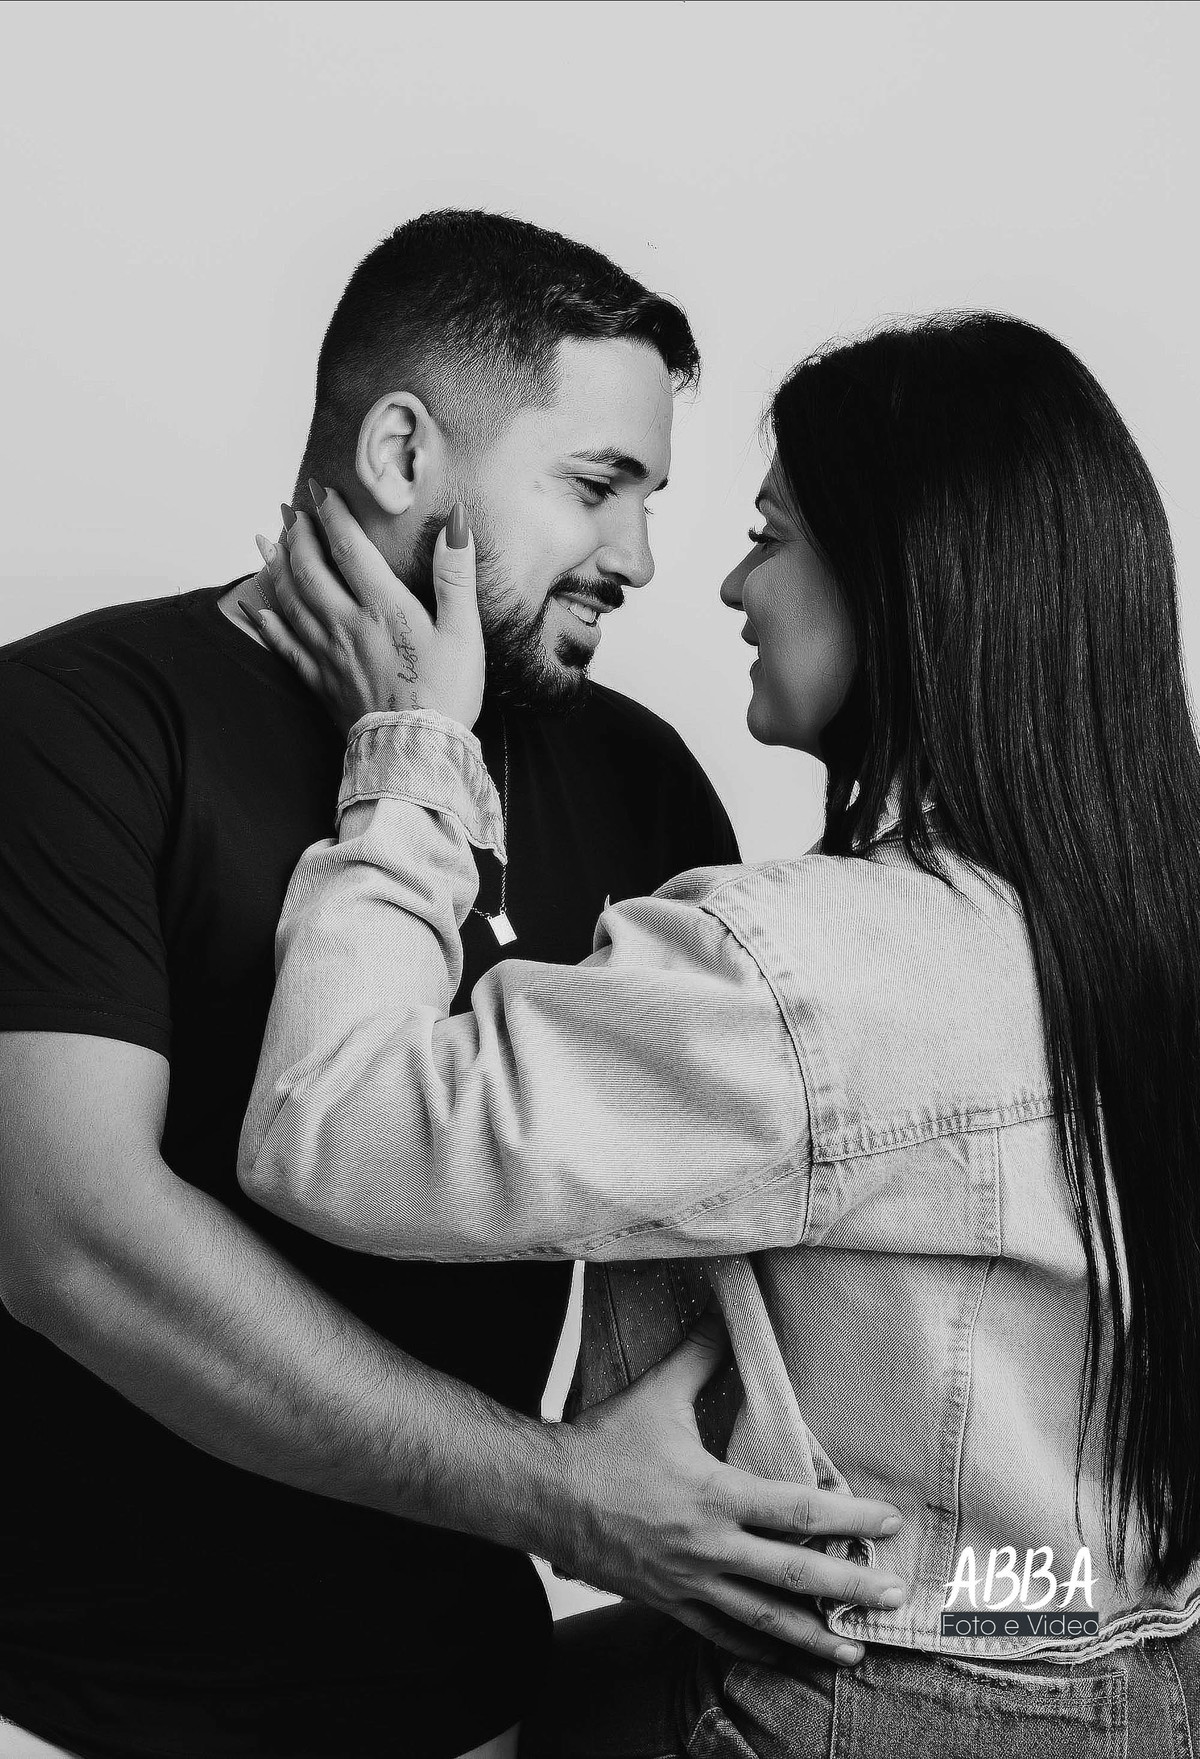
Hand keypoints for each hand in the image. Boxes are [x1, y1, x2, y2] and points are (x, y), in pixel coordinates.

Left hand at [245, 488, 484, 732]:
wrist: (417, 753)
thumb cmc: (447, 695)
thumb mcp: (464, 632)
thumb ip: (456, 575)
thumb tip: (457, 523)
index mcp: (383, 607)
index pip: (349, 548)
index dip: (332, 515)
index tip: (320, 490)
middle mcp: (347, 624)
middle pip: (310, 569)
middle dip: (298, 536)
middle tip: (290, 512)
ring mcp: (328, 654)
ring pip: (291, 600)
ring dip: (277, 567)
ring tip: (266, 542)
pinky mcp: (320, 682)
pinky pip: (285, 645)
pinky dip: (267, 621)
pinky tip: (256, 605)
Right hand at [547, 1307, 905, 1667]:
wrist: (544, 1495)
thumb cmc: (603, 1443)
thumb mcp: (657, 1392)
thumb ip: (701, 1354)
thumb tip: (729, 1310)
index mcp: (713, 1494)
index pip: (797, 1510)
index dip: (849, 1517)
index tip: (889, 1522)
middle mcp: (707, 1546)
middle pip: (793, 1574)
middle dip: (851, 1588)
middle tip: (898, 1597)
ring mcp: (688, 1582)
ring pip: (763, 1619)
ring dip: (814, 1636)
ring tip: (855, 1651)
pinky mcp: (668, 1602)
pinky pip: (722, 1634)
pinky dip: (760, 1649)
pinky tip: (788, 1657)